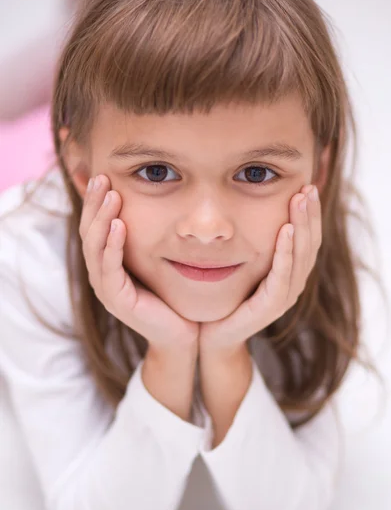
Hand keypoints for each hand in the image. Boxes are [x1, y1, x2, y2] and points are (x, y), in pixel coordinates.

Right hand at [79, 174, 198, 350]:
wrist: (182, 335)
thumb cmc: (172, 297)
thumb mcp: (159, 261)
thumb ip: (150, 238)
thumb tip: (157, 204)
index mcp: (108, 264)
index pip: (95, 227)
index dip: (96, 202)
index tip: (103, 174)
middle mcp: (102, 274)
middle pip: (89, 233)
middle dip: (94, 203)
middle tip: (101, 177)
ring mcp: (107, 289)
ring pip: (95, 248)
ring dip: (102, 219)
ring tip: (110, 195)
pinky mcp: (117, 301)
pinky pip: (110, 269)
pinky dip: (113, 246)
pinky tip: (119, 225)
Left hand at [198, 184, 321, 353]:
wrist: (212, 335)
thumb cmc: (226, 297)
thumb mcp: (242, 263)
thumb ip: (253, 241)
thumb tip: (250, 203)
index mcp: (289, 273)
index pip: (307, 239)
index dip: (310, 214)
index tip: (308, 185)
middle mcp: (292, 284)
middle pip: (310, 244)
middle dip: (310, 214)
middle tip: (309, 186)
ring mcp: (284, 297)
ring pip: (301, 257)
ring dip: (301, 227)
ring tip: (300, 200)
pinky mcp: (270, 307)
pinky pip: (282, 276)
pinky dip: (286, 252)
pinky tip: (285, 230)